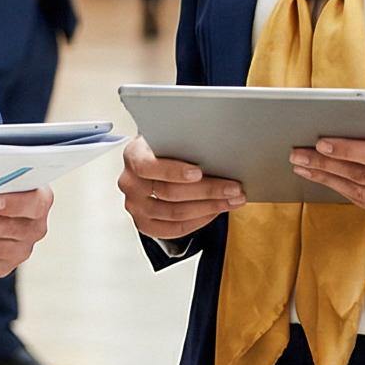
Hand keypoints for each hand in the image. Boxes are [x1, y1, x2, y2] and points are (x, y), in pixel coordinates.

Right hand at [117, 135, 245, 240]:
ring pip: (175, 213)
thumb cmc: (167, 147)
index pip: (148, 166)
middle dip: (207, 191)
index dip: (174, 171)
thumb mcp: (171, 135)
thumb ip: (184, 141)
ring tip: (232, 200)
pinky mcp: (145, 223)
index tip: (198, 173)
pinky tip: (215, 211)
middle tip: (233, 188)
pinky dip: (199, 221)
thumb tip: (216, 149)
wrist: (155, 160)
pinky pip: (174, 229)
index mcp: (133, 156)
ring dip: (209, 207)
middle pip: (169, 192)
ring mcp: (135, 206)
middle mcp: (130, 182)